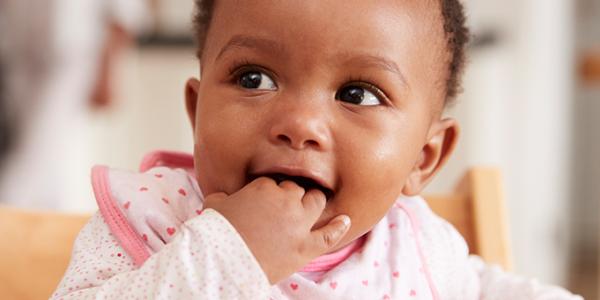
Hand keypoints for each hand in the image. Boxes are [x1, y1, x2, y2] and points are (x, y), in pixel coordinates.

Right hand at [203, 177, 350, 283]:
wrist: (221, 262)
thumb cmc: (215, 232)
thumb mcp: (214, 205)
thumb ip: (223, 196)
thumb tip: (222, 196)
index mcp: (264, 187)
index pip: (273, 183)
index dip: (268, 193)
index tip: (263, 203)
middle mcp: (286, 200)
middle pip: (296, 190)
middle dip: (291, 196)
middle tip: (282, 209)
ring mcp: (298, 223)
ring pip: (315, 202)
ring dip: (312, 203)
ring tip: (308, 208)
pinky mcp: (305, 247)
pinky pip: (329, 235)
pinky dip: (339, 227)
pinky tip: (345, 221)